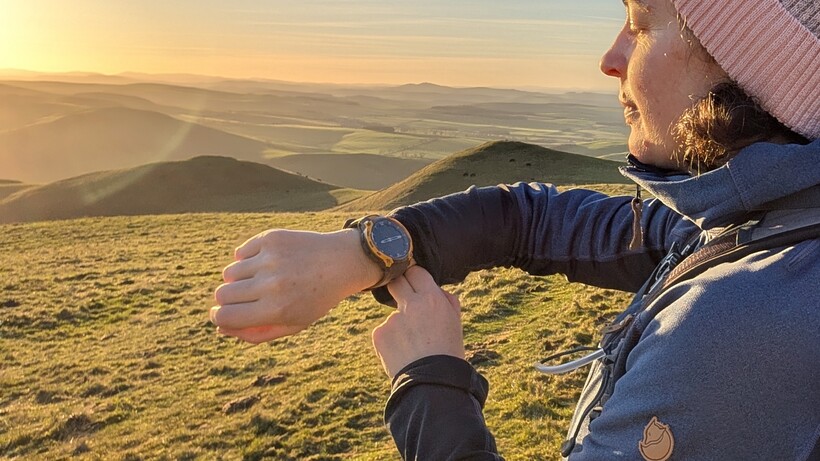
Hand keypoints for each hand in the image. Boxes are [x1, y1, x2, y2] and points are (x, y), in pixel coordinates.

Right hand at [210, 228, 381, 342]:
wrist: (342, 261)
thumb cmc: (316, 298)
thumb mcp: (293, 323)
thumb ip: (256, 332)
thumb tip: (220, 327)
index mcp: (277, 310)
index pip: (225, 316)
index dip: (217, 317)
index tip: (220, 314)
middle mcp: (271, 284)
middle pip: (222, 294)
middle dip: (228, 299)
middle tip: (246, 298)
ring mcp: (270, 259)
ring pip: (229, 272)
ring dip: (239, 278)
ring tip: (261, 279)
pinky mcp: (271, 238)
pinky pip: (240, 252)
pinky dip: (248, 259)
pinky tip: (268, 262)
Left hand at [371, 266, 464, 378]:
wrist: (432, 383)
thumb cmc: (449, 352)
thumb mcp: (455, 322)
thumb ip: (446, 301)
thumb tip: (436, 289)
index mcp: (432, 298)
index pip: (416, 271)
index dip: (415, 278)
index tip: (414, 284)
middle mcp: (411, 304)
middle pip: (396, 282)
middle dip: (399, 289)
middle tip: (405, 303)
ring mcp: (392, 319)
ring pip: (392, 313)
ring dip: (398, 323)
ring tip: (411, 345)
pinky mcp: (379, 334)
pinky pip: (383, 331)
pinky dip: (390, 340)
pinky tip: (401, 353)